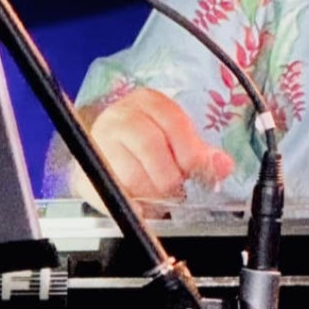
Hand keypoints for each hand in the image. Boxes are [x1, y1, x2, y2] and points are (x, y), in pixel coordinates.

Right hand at [72, 87, 233, 207]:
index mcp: (148, 101)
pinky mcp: (84, 172)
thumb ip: (202, 153)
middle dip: (169, 175)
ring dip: (150, 192)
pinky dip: (130, 204)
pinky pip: (109, 193)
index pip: (174, 122)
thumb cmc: (149, 141)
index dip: (190, 152)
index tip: (198, 172)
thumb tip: (223, 167)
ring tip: (161, 198)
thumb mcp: (178, 139)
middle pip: (150, 145)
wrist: (108, 148)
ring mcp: (98, 142)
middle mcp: (120, 116)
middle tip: (178, 190)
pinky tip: (143, 207)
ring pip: (129, 172)